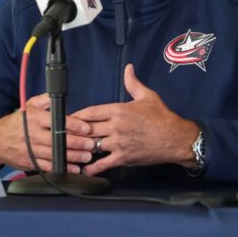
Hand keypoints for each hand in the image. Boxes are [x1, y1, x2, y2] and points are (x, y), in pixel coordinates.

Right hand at [0, 93, 94, 172]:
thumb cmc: (17, 122)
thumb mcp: (29, 106)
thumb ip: (44, 100)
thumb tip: (57, 95)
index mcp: (34, 119)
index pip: (57, 121)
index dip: (74, 125)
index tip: (86, 128)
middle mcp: (33, 134)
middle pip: (58, 140)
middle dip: (77, 143)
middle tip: (91, 144)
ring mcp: (31, 150)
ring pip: (55, 154)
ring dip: (73, 157)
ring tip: (86, 157)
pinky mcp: (30, 162)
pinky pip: (48, 166)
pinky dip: (62, 168)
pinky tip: (74, 168)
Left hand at [71, 64, 198, 175]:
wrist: (175, 138)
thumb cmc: (162, 117)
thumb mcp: (147, 96)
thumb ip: (133, 83)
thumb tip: (128, 68)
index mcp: (119, 110)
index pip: (90, 112)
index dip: (76, 116)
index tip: (67, 118)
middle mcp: (116, 126)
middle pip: (87, 129)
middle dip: (74, 132)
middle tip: (62, 135)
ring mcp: (118, 143)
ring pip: (92, 145)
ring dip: (80, 148)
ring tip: (68, 150)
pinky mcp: (123, 157)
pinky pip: (103, 163)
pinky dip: (92, 168)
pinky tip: (83, 169)